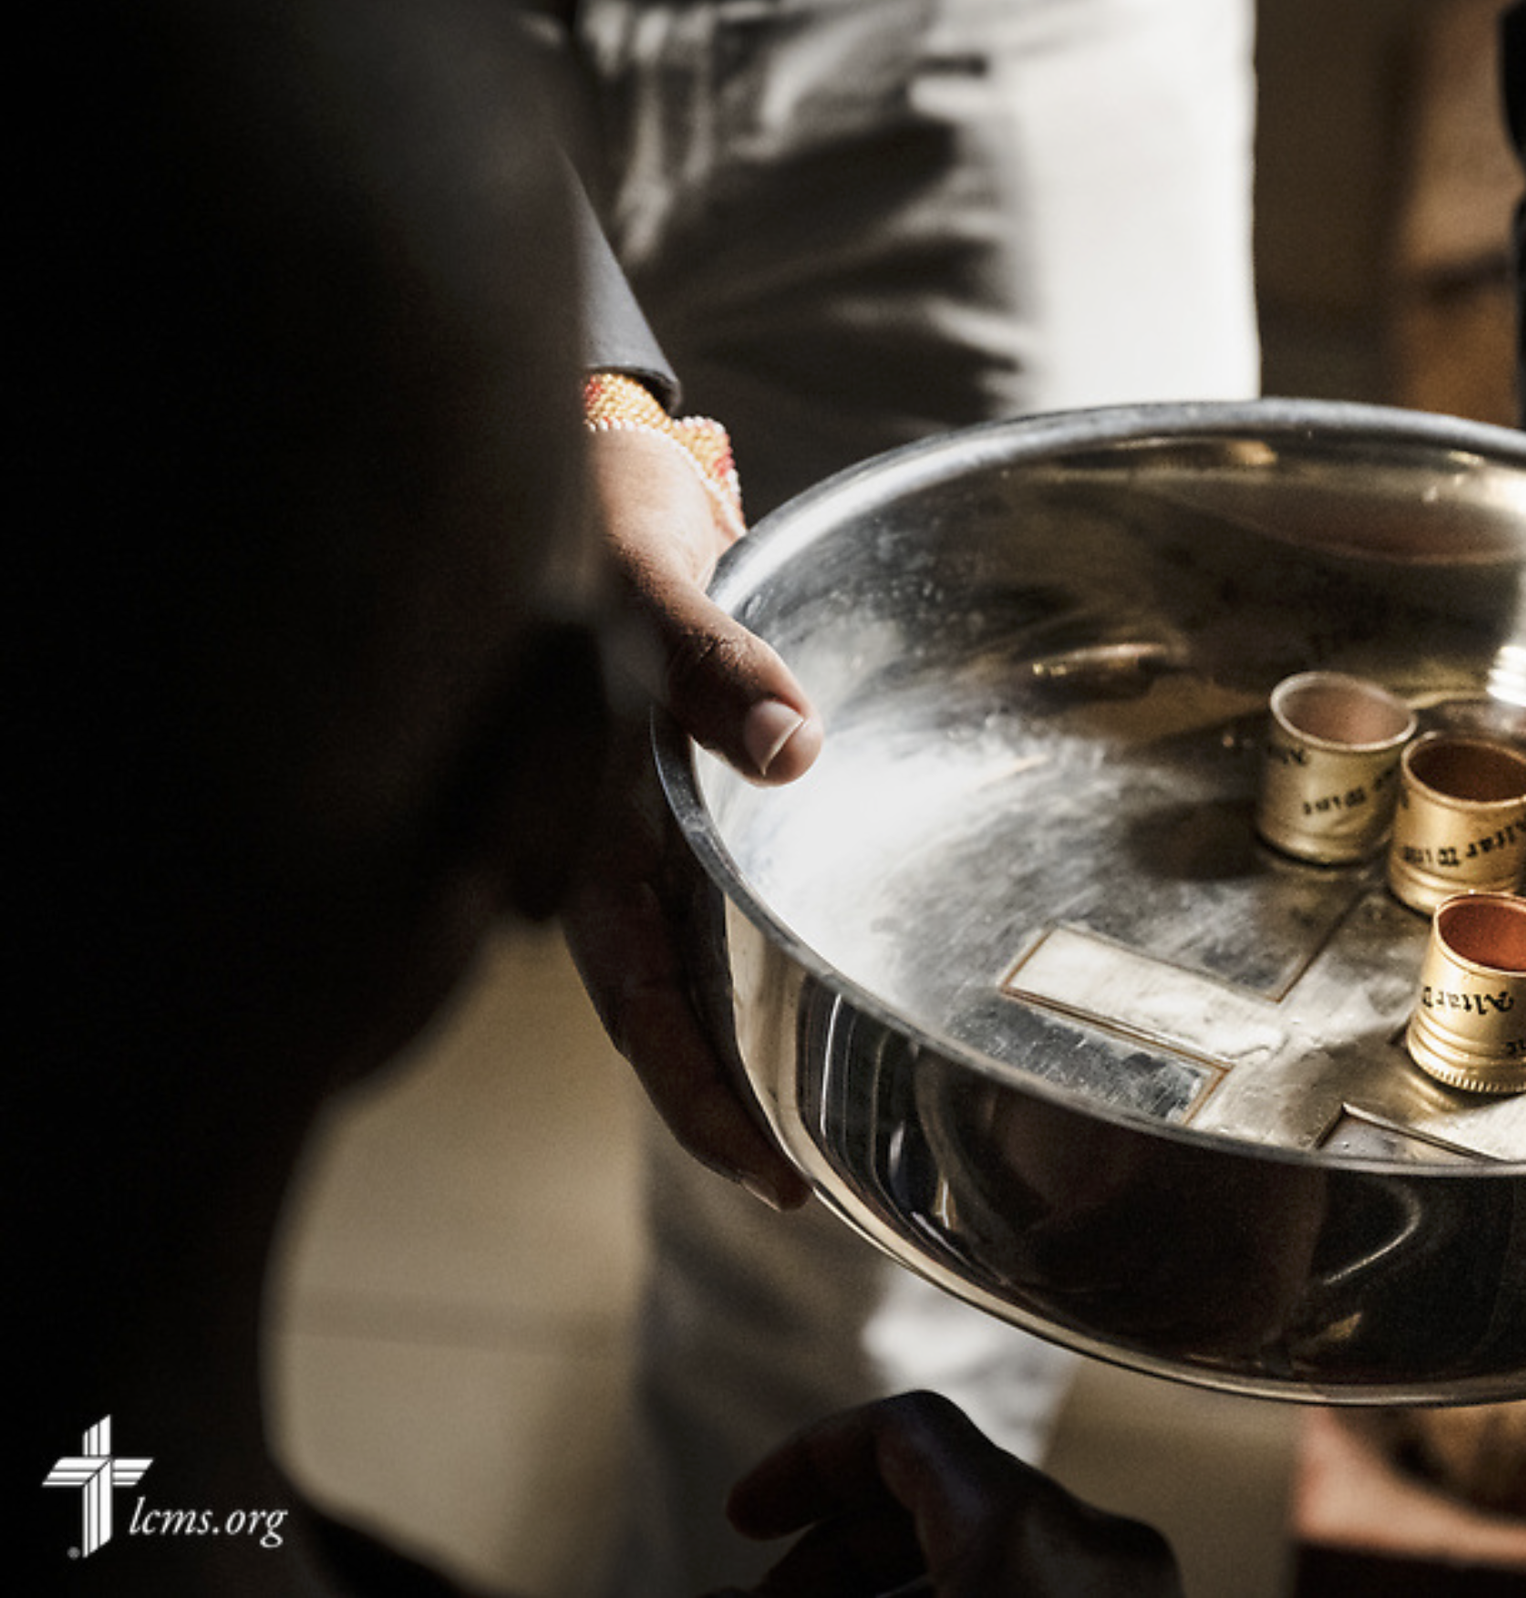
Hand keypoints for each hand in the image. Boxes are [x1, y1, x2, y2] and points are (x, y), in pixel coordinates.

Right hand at [562, 424, 820, 1208]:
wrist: (586, 469)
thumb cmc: (597, 527)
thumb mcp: (652, 586)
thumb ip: (718, 667)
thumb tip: (793, 750)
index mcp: (580, 831)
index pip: (643, 1006)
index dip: (702, 1097)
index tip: (772, 1172)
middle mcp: (604, 851)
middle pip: (668, 1014)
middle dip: (734, 1097)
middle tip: (822, 1175)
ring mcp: (634, 833)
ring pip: (690, 968)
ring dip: (747, 1034)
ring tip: (826, 1103)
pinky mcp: (669, 800)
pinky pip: (712, 902)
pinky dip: (755, 950)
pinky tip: (806, 966)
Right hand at [726, 1393, 1182, 1597]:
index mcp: (1025, 1526)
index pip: (906, 1426)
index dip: (809, 1461)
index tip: (745, 1516)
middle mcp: (1098, 1540)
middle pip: (942, 1491)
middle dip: (836, 1546)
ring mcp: (1134, 1585)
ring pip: (987, 1546)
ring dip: (888, 1581)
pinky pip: (1032, 1585)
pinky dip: (957, 1596)